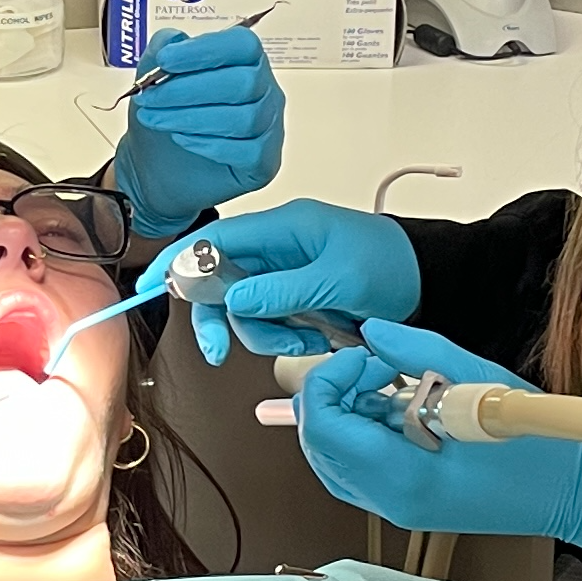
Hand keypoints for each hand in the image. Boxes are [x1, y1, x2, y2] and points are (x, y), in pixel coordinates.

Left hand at [110, 27, 285, 236]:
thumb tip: (172, 40)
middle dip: (188, 90)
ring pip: (243, 118)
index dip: (204, 50)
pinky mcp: (264, 162)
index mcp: (245, 61)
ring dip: (190, 118)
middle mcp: (264, 91)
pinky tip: (182, 140)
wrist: (159, 169)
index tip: (165, 60)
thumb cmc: (167, 117)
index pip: (242, 45)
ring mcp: (268, 127)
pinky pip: (245, 151)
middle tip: (150, 97)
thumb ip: (161, 51)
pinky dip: (208, 145)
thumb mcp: (154, 78)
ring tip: (156, 120)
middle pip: (243, 83)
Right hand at [175, 198, 420, 365]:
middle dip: (219, 319)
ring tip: (305, 344)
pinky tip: (316, 342)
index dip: (179, 263)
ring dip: (265, 336)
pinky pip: (270, 323)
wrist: (429, 282)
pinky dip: (286, 340)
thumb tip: (233, 300)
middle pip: (220, 282)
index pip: (214, 240)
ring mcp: (286, 275)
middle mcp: (277, 249)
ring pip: (244, 311)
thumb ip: (284, 290)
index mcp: (283, 227)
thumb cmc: (392, 265)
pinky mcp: (297, 299)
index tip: (152, 288)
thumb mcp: (339, 279)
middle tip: (219, 352)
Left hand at [293, 319, 581, 559]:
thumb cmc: (542, 446)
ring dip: (348, 413)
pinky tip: (400, 408)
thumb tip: (373, 331)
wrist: (581, 492)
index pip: (324, 427)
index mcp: (404, 477)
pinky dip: (365, 433)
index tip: (365, 357)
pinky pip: (360, 469)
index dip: (331, 380)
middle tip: (376, 366)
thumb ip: (418, 353)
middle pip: (319, 445)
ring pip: (333, 459)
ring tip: (392, 384)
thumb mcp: (478, 380)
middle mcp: (392, 502)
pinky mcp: (408, 505)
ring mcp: (399, 510)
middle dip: (334, 394)